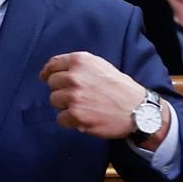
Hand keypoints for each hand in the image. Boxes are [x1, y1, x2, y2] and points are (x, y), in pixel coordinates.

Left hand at [42, 52, 161, 143]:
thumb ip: (80, 67)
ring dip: (65, 105)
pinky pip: (60, 118)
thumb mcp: (101, 66)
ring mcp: (73, 97)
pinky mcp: (75, 115)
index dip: (48, 72)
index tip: (45, 77)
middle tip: (77, 96)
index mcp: (81, 61)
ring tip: (83, 107)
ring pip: (54, 101)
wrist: (137, 110)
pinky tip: (84, 117)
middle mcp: (75, 77)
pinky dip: (70, 120)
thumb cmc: (121, 88)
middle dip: (61, 90)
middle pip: (52, 84)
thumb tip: (56, 71)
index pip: (53, 64)